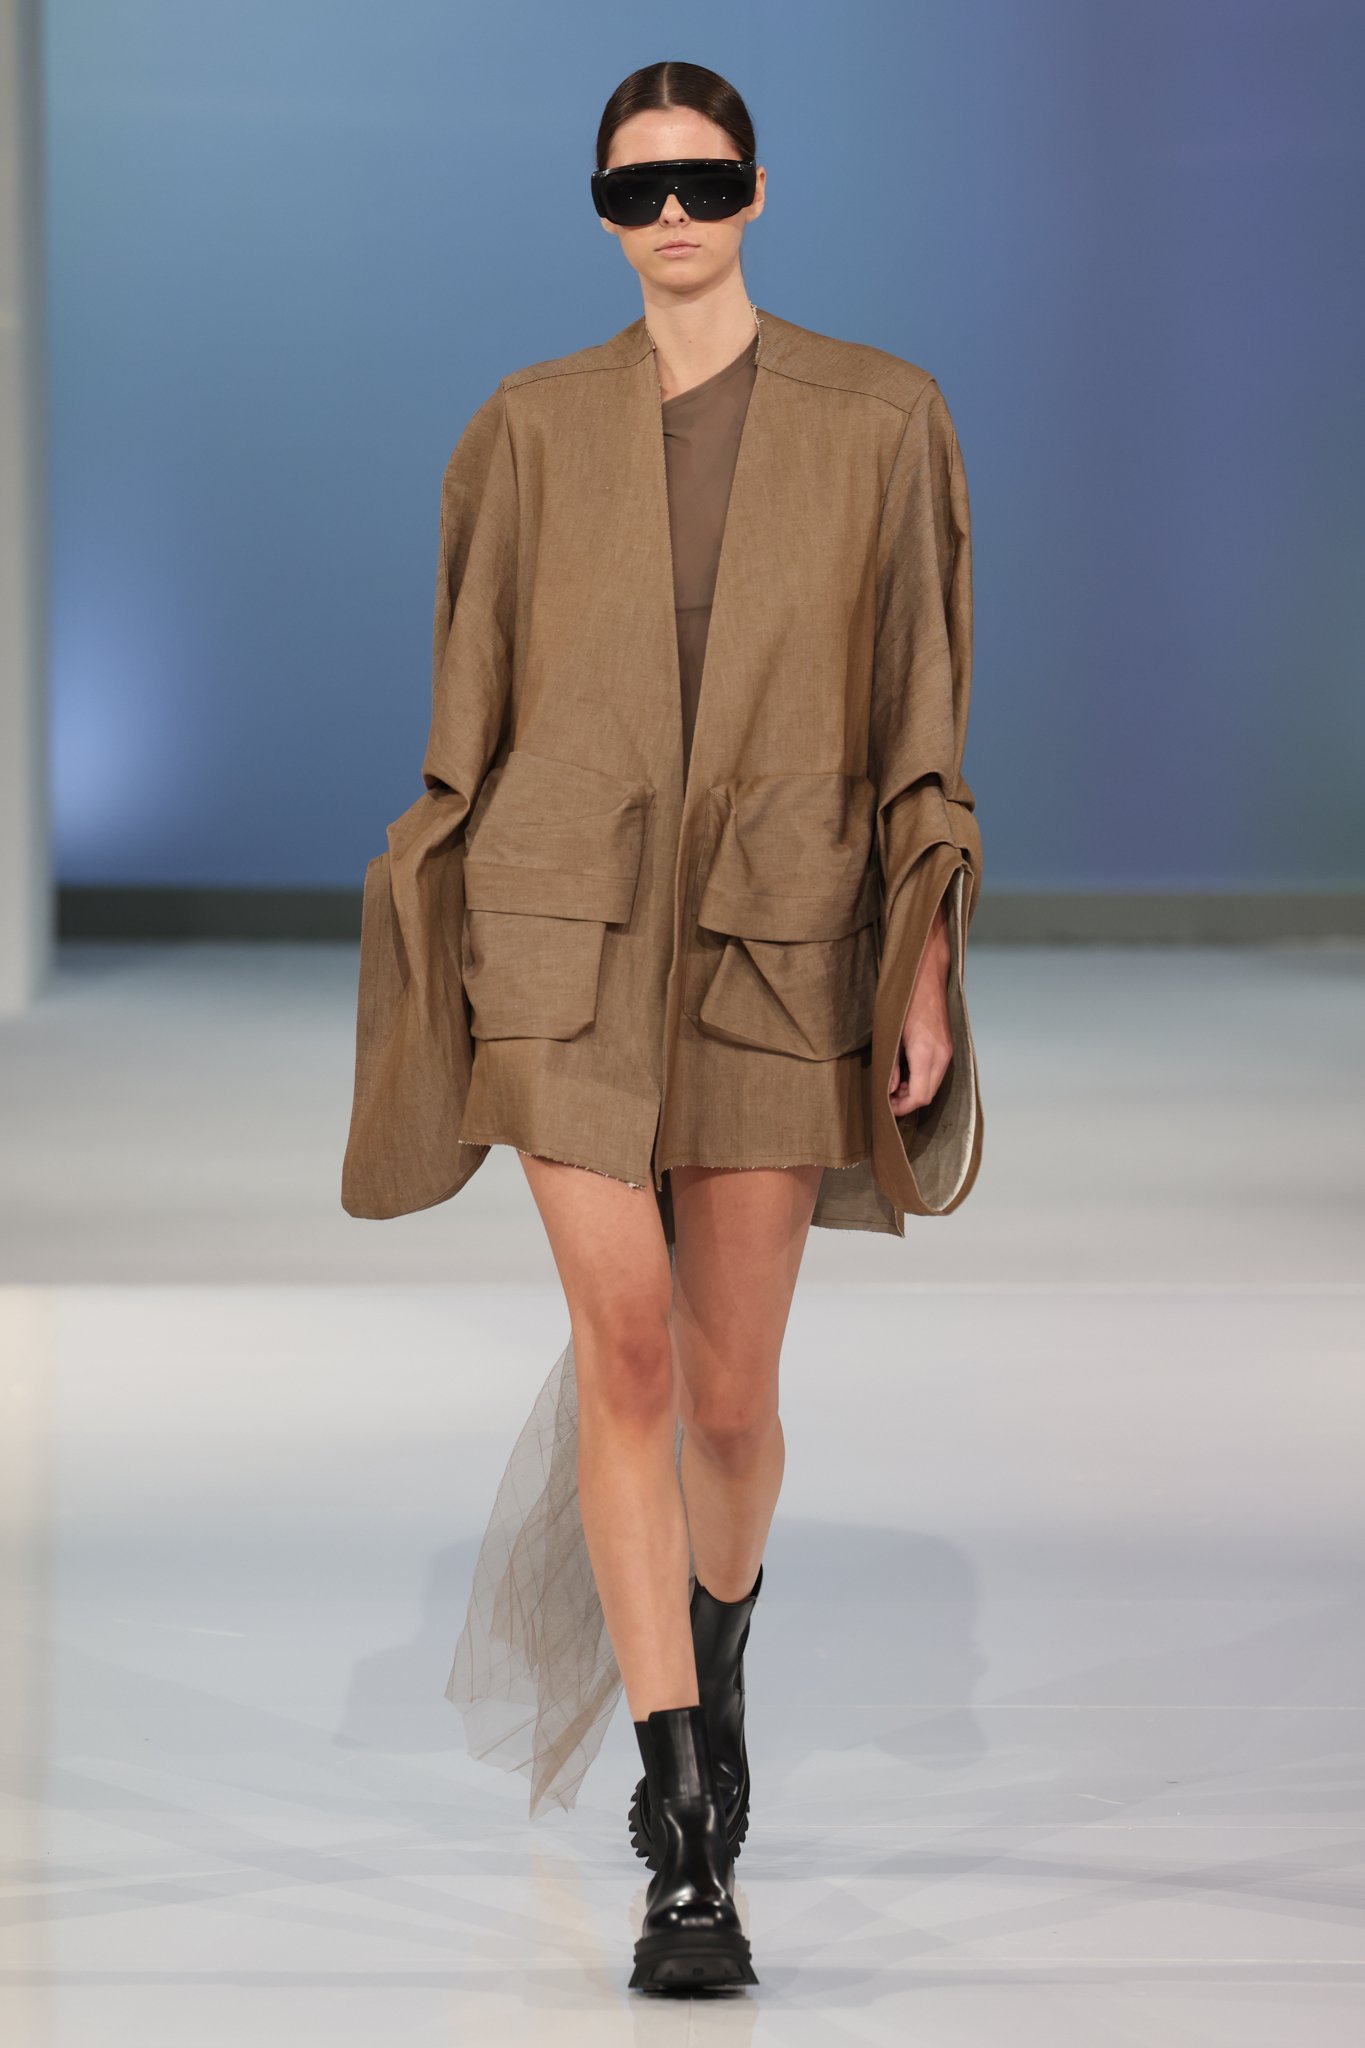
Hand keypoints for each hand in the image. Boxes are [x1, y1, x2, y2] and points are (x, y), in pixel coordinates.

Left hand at [887, 898, 953, 1116]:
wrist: (926, 972)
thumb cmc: (903, 999)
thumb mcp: (890, 1033)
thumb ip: (891, 1064)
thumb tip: (890, 1090)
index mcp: (927, 1053)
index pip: (919, 1096)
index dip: (902, 1107)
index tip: (886, 1106)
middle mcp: (943, 1054)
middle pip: (929, 1094)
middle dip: (908, 1101)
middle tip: (888, 1097)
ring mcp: (949, 1049)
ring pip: (935, 1083)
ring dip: (916, 1089)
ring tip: (896, 1084)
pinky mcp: (949, 1043)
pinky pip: (939, 1071)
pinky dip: (924, 1078)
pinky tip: (909, 1070)